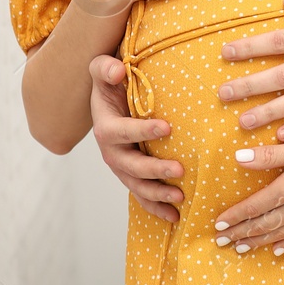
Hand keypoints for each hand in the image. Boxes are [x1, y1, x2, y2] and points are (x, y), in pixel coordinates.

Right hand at [88, 54, 183, 221]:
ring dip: (157, 194)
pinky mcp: (132, 175)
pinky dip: (156, 207)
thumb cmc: (110, 84)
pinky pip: (142, 196)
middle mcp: (111, 152)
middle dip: (154, 170)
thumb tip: (116, 71)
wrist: (108, 102)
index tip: (167, 127)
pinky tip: (175, 216)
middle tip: (180, 169)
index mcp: (105, 127)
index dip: (141, 131)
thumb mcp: (102, 70)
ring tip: (180, 196)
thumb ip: (105, 69)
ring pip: (137, 185)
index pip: (120, 132)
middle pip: (130, 166)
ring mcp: (122, 167)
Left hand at [213, 129, 283, 253]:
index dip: (234, 216)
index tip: (217, 223)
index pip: (254, 206)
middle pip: (262, 224)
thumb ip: (271, 155)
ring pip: (279, 234)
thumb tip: (239, 158)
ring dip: (257, 242)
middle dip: (240, 233)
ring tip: (240, 248)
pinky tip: (277, 249)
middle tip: (221, 241)